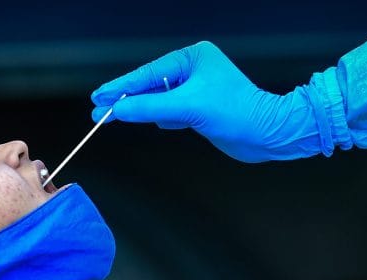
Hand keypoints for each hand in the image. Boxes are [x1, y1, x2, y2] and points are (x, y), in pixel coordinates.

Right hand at [91, 41, 322, 162]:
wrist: (268, 134)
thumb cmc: (238, 113)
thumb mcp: (188, 107)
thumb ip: (150, 107)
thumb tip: (119, 109)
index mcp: (193, 58)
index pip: (148, 74)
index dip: (121, 87)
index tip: (99, 97)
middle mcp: (193, 70)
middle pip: (150, 86)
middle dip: (126, 99)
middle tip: (98, 111)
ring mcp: (196, 90)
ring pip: (158, 100)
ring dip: (141, 110)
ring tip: (112, 116)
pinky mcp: (199, 109)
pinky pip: (169, 112)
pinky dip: (160, 118)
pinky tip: (153, 121)